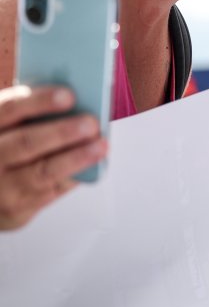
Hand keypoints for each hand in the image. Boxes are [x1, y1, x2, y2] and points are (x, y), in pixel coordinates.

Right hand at [0, 85, 106, 229]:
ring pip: (41, 172)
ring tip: (100, 145)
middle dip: (61, 132)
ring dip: (75, 158)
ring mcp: (0, 188)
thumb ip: (33, 116)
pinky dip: (74, 176)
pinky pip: (50, 192)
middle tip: (91, 123)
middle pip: (25, 143)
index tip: (69, 95)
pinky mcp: (16, 211)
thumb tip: (78, 104)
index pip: (8, 109)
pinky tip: (93, 164)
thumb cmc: (8, 149)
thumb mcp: (11, 129)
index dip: (39, 101)